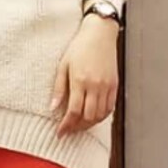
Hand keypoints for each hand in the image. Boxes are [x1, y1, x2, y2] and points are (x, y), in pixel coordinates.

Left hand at [51, 16, 119, 137]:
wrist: (99, 33)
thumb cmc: (79, 47)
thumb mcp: (63, 65)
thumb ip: (59, 88)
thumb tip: (53, 107)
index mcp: (80, 81)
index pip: (74, 112)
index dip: (66, 126)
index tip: (60, 133)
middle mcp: (95, 86)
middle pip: (88, 117)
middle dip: (77, 127)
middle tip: (69, 130)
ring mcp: (107, 86)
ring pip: (100, 115)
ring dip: (89, 124)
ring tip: (79, 125)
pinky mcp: (115, 85)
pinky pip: (110, 108)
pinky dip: (101, 116)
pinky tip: (93, 116)